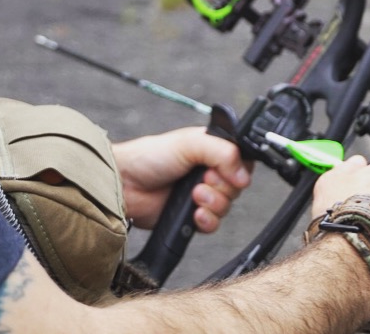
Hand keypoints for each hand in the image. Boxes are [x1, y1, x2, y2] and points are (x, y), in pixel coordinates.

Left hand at [112, 127, 252, 232]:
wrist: (125, 185)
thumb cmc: (151, 156)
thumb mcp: (190, 144)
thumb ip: (222, 152)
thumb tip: (244, 174)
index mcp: (212, 149)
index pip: (242, 160)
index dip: (239, 169)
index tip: (223, 170)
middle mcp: (209, 171)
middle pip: (237, 186)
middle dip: (221, 186)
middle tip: (202, 180)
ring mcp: (201, 195)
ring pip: (227, 206)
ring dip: (213, 203)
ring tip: (194, 196)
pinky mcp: (191, 216)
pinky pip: (213, 224)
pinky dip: (207, 220)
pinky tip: (194, 213)